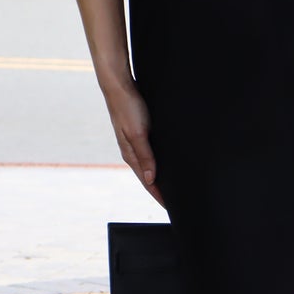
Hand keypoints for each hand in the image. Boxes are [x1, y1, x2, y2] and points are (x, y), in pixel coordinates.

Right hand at [105, 81, 165, 206]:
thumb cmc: (128, 107)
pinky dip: (157, 163)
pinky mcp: (139, 132)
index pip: (147, 182)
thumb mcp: (138, 133)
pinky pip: (150, 154)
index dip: (159, 195)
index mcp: (131, 155)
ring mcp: (134, 142)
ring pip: (149, 166)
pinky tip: (165, 163)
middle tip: (174, 202)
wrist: (119, 85)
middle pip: (148, 177)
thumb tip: (152, 179)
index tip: (171, 207)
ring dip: (159, 177)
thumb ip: (145, 156)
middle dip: (160, 190)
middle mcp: (132, 151)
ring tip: (171, 187)